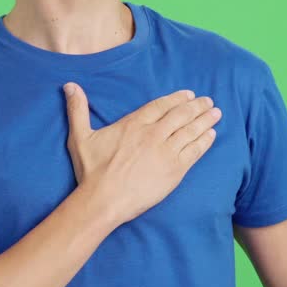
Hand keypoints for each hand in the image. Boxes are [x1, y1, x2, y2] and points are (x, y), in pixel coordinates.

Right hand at [63, 83, 221, 224]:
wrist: (104, 200)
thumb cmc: (91, 171)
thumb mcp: (80, 137)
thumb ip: (77, 109)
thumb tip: (69, 85)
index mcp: (134, 123)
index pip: (161, 105)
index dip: (177, 99)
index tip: (189, 95)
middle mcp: (153, 134)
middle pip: (181, 115)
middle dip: (197, 106)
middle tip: (209, 101)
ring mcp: (166, 152)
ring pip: (190, 130)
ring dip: (205, 120)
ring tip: (216, 113)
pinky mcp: (174, 170)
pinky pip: (194, 151)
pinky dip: (204, 141)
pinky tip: (212, 134)